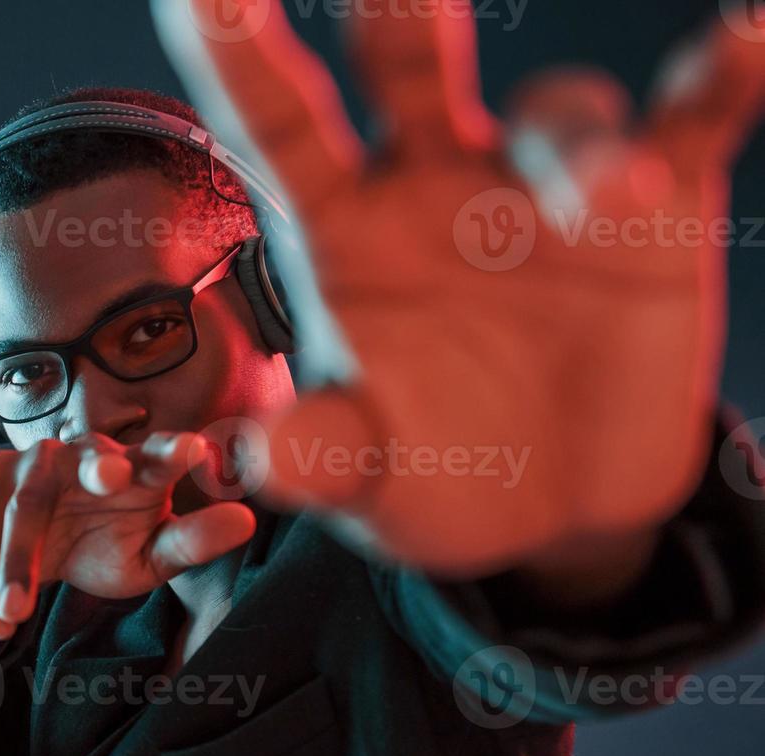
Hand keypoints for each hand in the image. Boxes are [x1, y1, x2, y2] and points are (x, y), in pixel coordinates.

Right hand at [0, 432, 255, 638]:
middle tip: (111, 478)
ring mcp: (36, 461)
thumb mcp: (151, 559)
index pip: (161, 454)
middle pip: (90, 459)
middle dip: (98, 467)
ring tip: (16, 612)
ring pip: (25, 508)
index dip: (176, 451)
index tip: (198, 450)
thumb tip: (247, 520)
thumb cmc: (104, 548)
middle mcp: (87, 455)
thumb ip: (192, 542)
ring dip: (16, 562)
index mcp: (138, 469)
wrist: (30, 559)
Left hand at [156, 0, 764, 575]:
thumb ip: (322, 457)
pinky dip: (721, 83)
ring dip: (577, 145)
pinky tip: (745, 42)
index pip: (279, 126)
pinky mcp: (656, 209)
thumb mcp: (365, 478)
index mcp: (340, 231)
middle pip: (409, 73)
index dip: (240, 54)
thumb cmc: (428, 470)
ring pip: (557, 115)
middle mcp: (433, 182)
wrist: (550, 507)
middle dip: (401, 18)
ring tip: (614, 200)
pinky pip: (690, 125)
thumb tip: (266, 459)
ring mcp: (541, 189)